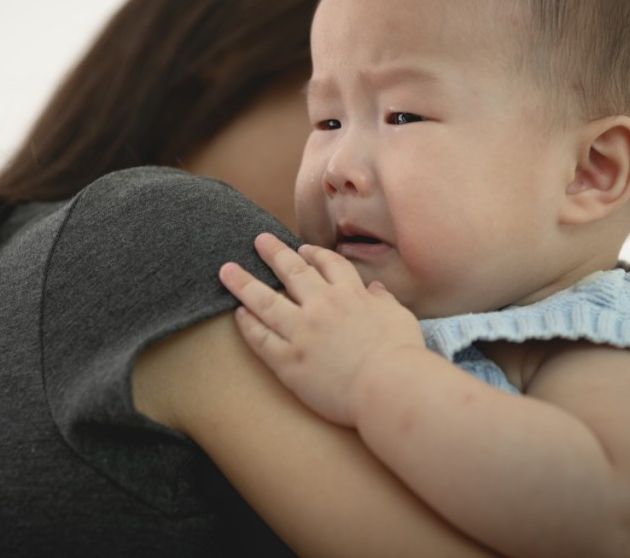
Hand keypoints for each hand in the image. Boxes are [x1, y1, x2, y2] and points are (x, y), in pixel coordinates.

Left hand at [218, 232, 424, 425]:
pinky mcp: (289, 361)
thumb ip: (385, 301)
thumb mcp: (401, 318)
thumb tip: (376, 290)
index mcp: (351, 296)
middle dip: (274, 253)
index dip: (314, 255)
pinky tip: (238, 314)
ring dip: (244, 283)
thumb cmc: (403, 356)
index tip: (302, 249)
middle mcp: (322, 307)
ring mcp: (302, 332)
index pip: (330, 265)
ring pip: (265, 301)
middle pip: (292, 273)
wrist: (389, 388)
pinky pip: (261, 338)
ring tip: (226, 270)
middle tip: (259, 240)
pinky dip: (248, 325)